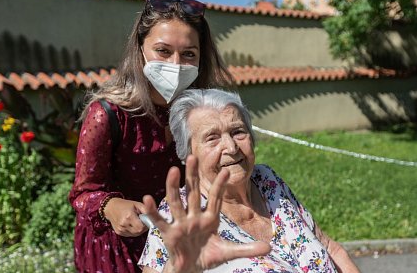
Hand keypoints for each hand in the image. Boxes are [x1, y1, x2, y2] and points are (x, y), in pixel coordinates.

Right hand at [104, 198, 147, 236]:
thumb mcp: (137, 204)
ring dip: (138, 230)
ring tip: (136, 222)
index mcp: (129, 216)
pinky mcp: (119, 233)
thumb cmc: (126, 204)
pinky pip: (130, 235)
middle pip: (138, 232)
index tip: (145, 220)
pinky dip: (133, 231)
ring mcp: (120, 230)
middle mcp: (124, 224)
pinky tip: (131, 224)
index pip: (141, 227)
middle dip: (142, 228)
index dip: (145, 225)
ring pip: (135, 234)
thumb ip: (145, 210)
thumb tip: (154, 215)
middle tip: (141, 221)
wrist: (111, 207)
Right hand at [143, 155, 270, 272]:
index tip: (226, 170)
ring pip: (177, 202)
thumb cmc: (206, 257)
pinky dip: (153, 211)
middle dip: (193, 175)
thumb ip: (247, 248)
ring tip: (172, 170)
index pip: (215, 198)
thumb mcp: (228, 252)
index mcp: (209, 219)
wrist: (190, 270)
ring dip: (174, 186)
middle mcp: (194, 217)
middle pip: (192, 192)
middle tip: (192, 156)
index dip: (219, 185)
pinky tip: (147, 199)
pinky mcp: (170, 234)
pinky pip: (161, 221)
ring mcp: (181, 224)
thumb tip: (269, 247)